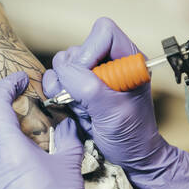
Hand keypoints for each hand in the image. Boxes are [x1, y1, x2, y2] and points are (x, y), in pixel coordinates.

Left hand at [0, 72, 116, 188]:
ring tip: (34, 163)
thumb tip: (68, 124)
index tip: (17, 81)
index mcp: (11, 154)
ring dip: (11, 156)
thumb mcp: (70, 167)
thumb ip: (67, 139)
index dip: (5, 89)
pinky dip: (8, 180)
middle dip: (13, 127)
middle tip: (34, 128)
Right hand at [43, 18, 188, 188]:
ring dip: (62, 84)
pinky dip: (57, 91)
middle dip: (73, 73)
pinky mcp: (79, 88)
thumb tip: (64, 71)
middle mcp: (109, 63)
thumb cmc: (132, 136)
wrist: (130, 157)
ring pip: (63, 63)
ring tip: (78, 106)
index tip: (89, 77)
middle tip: (84, 99)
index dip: (90, 50)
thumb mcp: (114, 111)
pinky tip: (71, 107)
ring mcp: (93, 75)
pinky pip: (56, 78)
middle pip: (77, 48)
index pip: (103, 31)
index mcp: (128, 60)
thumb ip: (89, 87)